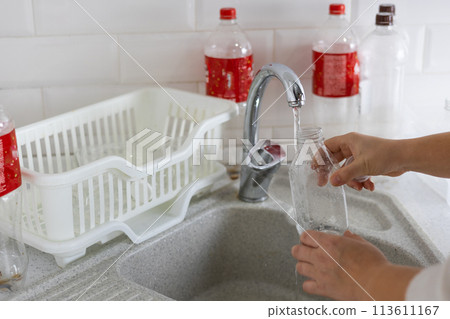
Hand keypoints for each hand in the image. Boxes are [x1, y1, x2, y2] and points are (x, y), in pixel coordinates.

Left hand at [291, 230, 421, 299]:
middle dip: (300, 250)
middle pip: (297, 251)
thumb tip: (347, 234)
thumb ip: (351, 239)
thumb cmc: (373, 264)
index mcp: (329, 243)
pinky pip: (306, 286)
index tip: (308, 240)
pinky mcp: (323, 288)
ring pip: (299, 267)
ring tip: (310, 267)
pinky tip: (316, 282)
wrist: (377, 284)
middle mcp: (321, 256)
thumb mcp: (363, 244)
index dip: (306, 238)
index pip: (305, 236)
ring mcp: (320, 273)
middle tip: (305, 253)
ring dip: (304, 266)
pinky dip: (309, 284)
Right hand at [325, 132, 406, 189]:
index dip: (319, 157)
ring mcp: (360, 155)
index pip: (327, 146)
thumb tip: (332, 182)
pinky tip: (369, 186)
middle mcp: (353, 147)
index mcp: (349, 141)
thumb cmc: (386, 154)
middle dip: (333, 173)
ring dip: (351, 180)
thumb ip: (345, 174)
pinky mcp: (367, 163)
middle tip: (325, 183)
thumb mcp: (362, 166)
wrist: (406, 158)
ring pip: (346, 169)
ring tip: (358, 186)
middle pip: (335, 159)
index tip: (315, 169)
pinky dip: (361, 181)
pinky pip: (357, 173)